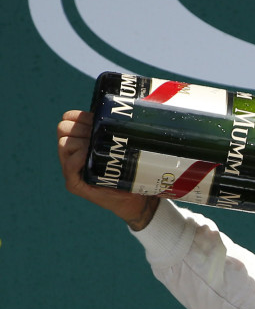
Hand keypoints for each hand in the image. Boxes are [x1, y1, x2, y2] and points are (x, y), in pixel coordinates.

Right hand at [57, 110, 158, 230]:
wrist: (137, 199)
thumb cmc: (131, 171)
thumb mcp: (120, 145)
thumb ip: (113, 130)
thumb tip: (119, 109)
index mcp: (79, 142)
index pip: (67, 120)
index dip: (81, 117)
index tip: (97, 119)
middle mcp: (71, 154)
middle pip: (63, 129)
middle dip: (82, 129)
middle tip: (100, 137)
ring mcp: (71, 169)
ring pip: (65, 144)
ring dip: (82, 143)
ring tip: (98, 149)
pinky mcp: (75, 184)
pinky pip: (69, 165)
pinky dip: (78, 158)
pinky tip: (89, 157)